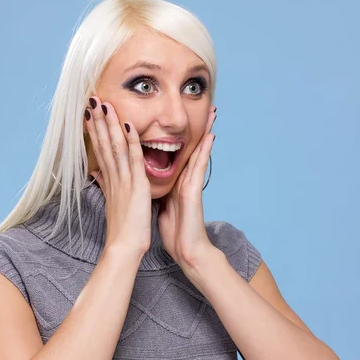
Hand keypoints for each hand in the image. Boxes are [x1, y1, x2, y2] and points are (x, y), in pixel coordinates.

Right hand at [85, 96, 151, 258]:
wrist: (124, 248)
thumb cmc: (122, 231)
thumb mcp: (113, 204)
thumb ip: (106, 186)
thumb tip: (96, 173)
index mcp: (110, 181)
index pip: (101, 150)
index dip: (95, 131)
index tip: (90, 113)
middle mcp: (114, 178)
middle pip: (104, 144)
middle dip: (98, 121)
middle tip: (91, 99)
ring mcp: (124, 181)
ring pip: (116, 147)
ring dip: (110, 124)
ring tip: (104, 104)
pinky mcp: (136, 187)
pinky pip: (133, 160)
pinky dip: (131, 142)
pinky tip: (128, 124)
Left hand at [157, 106, 216, 266]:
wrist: (186, 251)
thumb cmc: (175, 233)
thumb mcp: (162, 208)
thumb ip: (159, 194)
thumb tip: (148, 186)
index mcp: (175, 184)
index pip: (176, 156)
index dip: (176, 137)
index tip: (177, 119)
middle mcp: (184, 181)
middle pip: (188, 149)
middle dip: (195, 129)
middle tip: (205, 108)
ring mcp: (191, 185)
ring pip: (197, 153)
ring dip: (204, 133)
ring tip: (212, 113)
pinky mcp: (194, 192)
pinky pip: (199, 168)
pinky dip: (204, 152)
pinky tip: (210, 137)